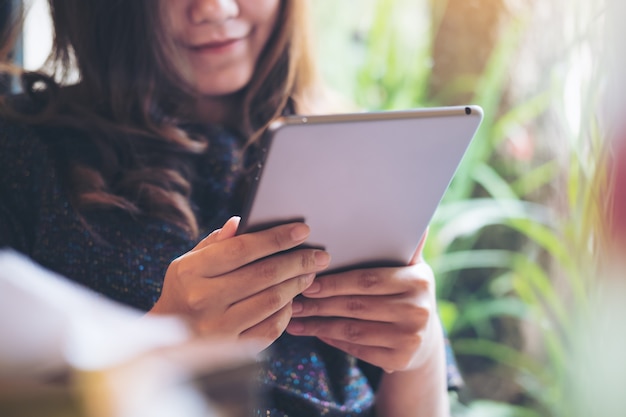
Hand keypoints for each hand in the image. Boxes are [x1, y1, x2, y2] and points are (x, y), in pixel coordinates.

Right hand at [150, 217, 330, 350]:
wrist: (168, 339)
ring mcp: (217, 328)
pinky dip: (287, 312)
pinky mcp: (232, 349)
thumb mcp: (189, 263)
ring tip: (309, 274)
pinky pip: (271, 328)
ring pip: (272, 301)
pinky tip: (293, 300)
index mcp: (191, 271)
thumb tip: (240, 223)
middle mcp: (203, 299)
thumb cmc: (185, 291)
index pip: (242, 248)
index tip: (302, 230)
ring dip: (297, 285)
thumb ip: (215, 243)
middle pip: (263, 274)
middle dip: (298, 261)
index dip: (276, 238)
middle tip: (319, 256)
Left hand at [286, 232, 439, 371]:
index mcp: (418, 282)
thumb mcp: (413, 269)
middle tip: (293, 300)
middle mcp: (418, 311)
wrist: (424, 340)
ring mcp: (409, 339)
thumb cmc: (408, 294)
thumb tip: (416, 219)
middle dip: (320, 303)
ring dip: (319, 324)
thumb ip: (406, 247)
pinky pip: (357, 348)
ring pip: (352, 330)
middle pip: (356, 306)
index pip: (368, 280)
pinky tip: (314, 332)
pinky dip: (332, 340)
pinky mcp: (399, 361)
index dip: (335, 282)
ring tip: (295, 318)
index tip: (308, 281)